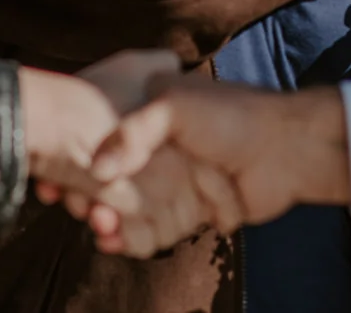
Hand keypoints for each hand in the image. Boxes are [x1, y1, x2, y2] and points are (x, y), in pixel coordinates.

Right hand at [29, 52, 240, 252]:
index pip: (101, 137)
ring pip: (130, 206)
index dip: (78, 158)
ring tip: (97, 227)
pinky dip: (133, 237)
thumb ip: (132, 133)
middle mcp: (160, 148)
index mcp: (151, 112)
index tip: (59, 177)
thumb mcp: (175, 108)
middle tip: (76, 206)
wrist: (290, 150)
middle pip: (112, 177)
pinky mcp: (191, 210)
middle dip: (89, 193)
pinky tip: (116, 242)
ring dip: (108, 219)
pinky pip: (154, 228)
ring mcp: (175, 180)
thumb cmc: (234, 116)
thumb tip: (97, 172)